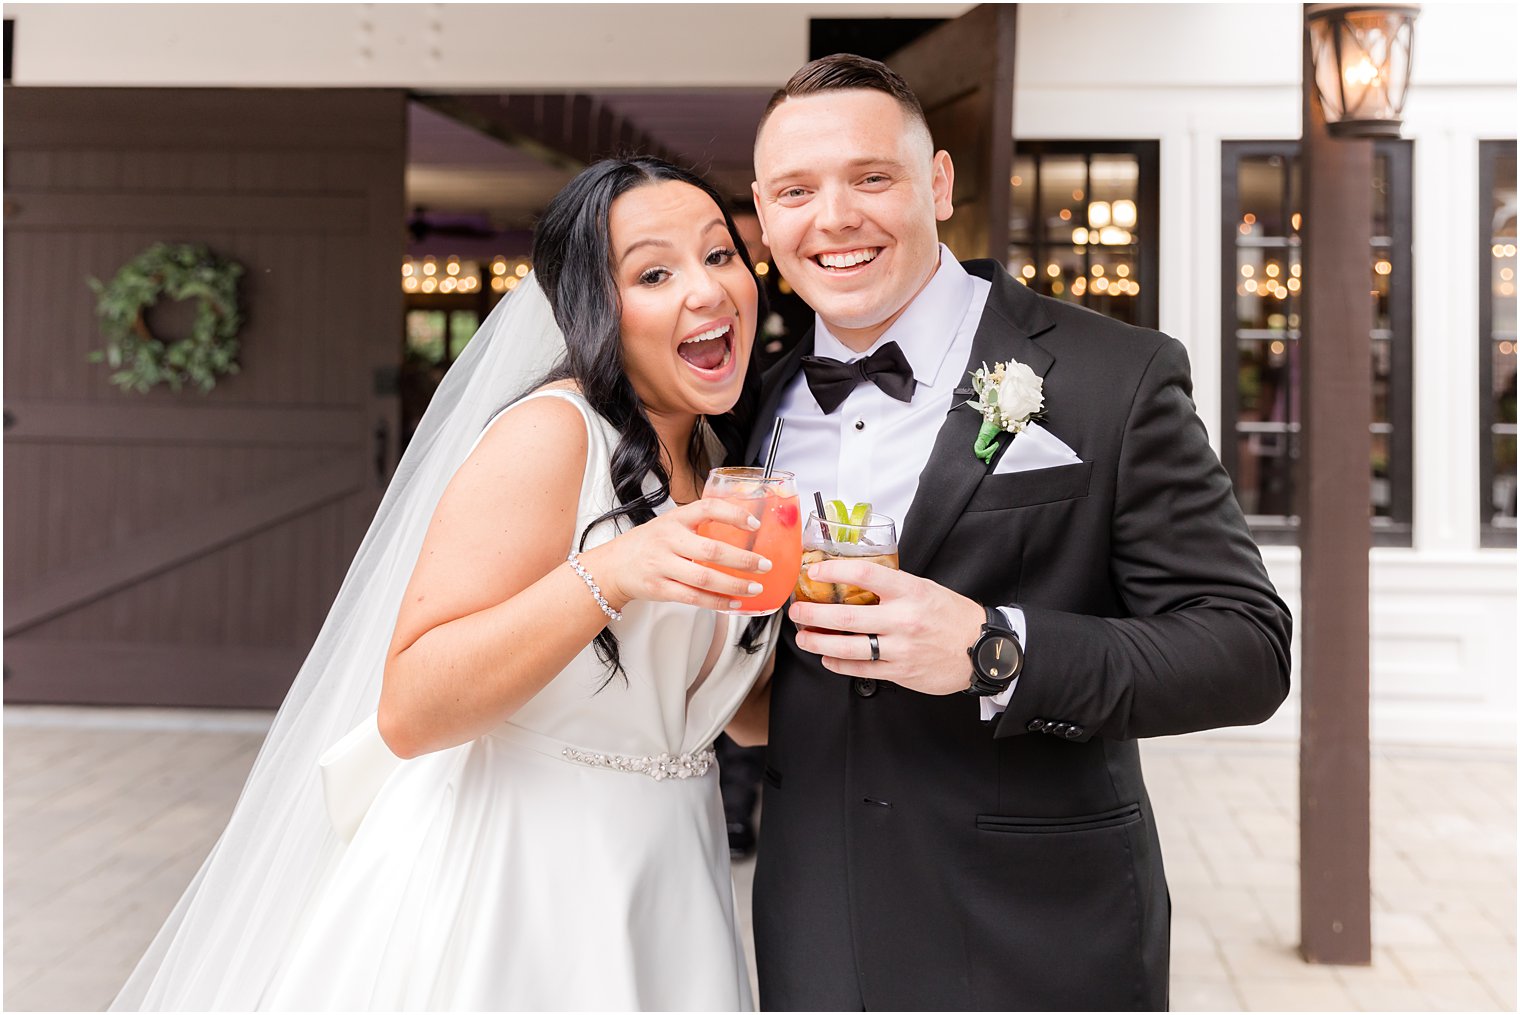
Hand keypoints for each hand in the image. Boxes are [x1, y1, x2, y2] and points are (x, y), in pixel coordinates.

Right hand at [578, 498, 771, 612]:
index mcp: (675, 519)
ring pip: (704, 577)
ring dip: (734, 584)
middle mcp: (668, 540)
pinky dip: (717, 601)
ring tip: (755, 587)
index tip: (754, 524)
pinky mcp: (660, 588)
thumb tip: (741, 527)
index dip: (733, 515)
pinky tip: (733, 602)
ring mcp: (662, 565)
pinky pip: (694, 597)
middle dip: (743, 559)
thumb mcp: (669, 524)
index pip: (707, 508)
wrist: (614, 566)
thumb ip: (698, 524)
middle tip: (764, 564)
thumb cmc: (648, 544)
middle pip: (711, 550)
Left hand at [787, 560, 984, 694]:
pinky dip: (839, 663)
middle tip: (797, 610)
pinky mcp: (900, 672)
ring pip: (848, 646)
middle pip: (845, 614)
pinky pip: (861, 669)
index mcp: (909, 591)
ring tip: (804, 638)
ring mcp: (900, 648)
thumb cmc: (953, 616)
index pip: (863, 574)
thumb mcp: (925, 589)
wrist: (983, 649)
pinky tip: (828, 658)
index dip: (833, 571)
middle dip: (813, 613)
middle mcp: (903, 618)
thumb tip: (854, 580)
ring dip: (818, 642)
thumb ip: (893, 586)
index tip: (814, 571)